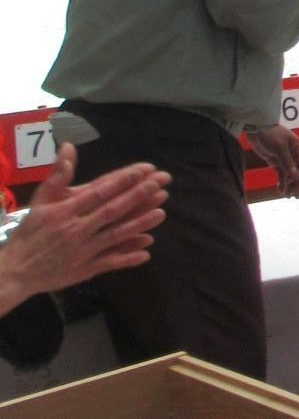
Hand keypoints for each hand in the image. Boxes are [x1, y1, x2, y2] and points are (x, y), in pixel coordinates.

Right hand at [0, 144, 168, 309]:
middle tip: (160, 185)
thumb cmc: (30, 232)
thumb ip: (57, 175)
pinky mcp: (85, 270)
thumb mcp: (40, 201)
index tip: (145, 170)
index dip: (124, 180)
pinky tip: (147, 250)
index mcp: (66, 211)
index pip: (100, 192)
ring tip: (161, 213)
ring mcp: (83, 251)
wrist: (16, 271)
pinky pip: (110, 263)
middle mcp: (77, 229)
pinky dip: (128, 258)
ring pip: (115, 236)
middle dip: (138, 197)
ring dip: (139, 224)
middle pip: (112, 211)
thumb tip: (68, 147)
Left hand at [245, 124, 298, 196]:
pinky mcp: (275, 161)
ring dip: (288, 184)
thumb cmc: (270, 134)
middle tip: (293, 196)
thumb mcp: (279, 147)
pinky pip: (281, 173)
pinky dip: (281, 181)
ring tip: (285, 195)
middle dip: (296, 184)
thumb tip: (295, 176)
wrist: (256, 128)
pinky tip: (280, 189)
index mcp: (298, 149)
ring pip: (289, 174)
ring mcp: (284, 158)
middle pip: (297, 172)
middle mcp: (293, 155)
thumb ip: (287, 162)